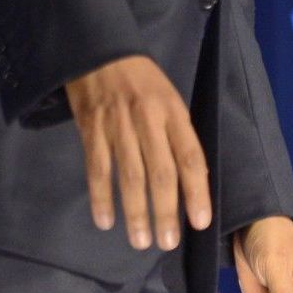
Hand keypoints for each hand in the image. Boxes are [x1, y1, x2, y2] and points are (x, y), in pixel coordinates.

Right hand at [64, 54, 210, 250]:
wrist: (99, 50)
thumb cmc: (141, 79)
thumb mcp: (168, 97)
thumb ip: (176, 134)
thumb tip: (189, 181)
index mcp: (173, 111)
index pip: (190, 156)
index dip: (196, 191)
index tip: (200, 222)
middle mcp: (148, 119)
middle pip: (160, 172)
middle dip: (165, 211)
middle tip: (167, 242)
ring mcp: (118, 125)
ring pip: (130, 175)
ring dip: (135, 212)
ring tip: (140, 241)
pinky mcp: (91, 129)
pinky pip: (97, 169)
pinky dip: (100, 197)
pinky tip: (105, 221)